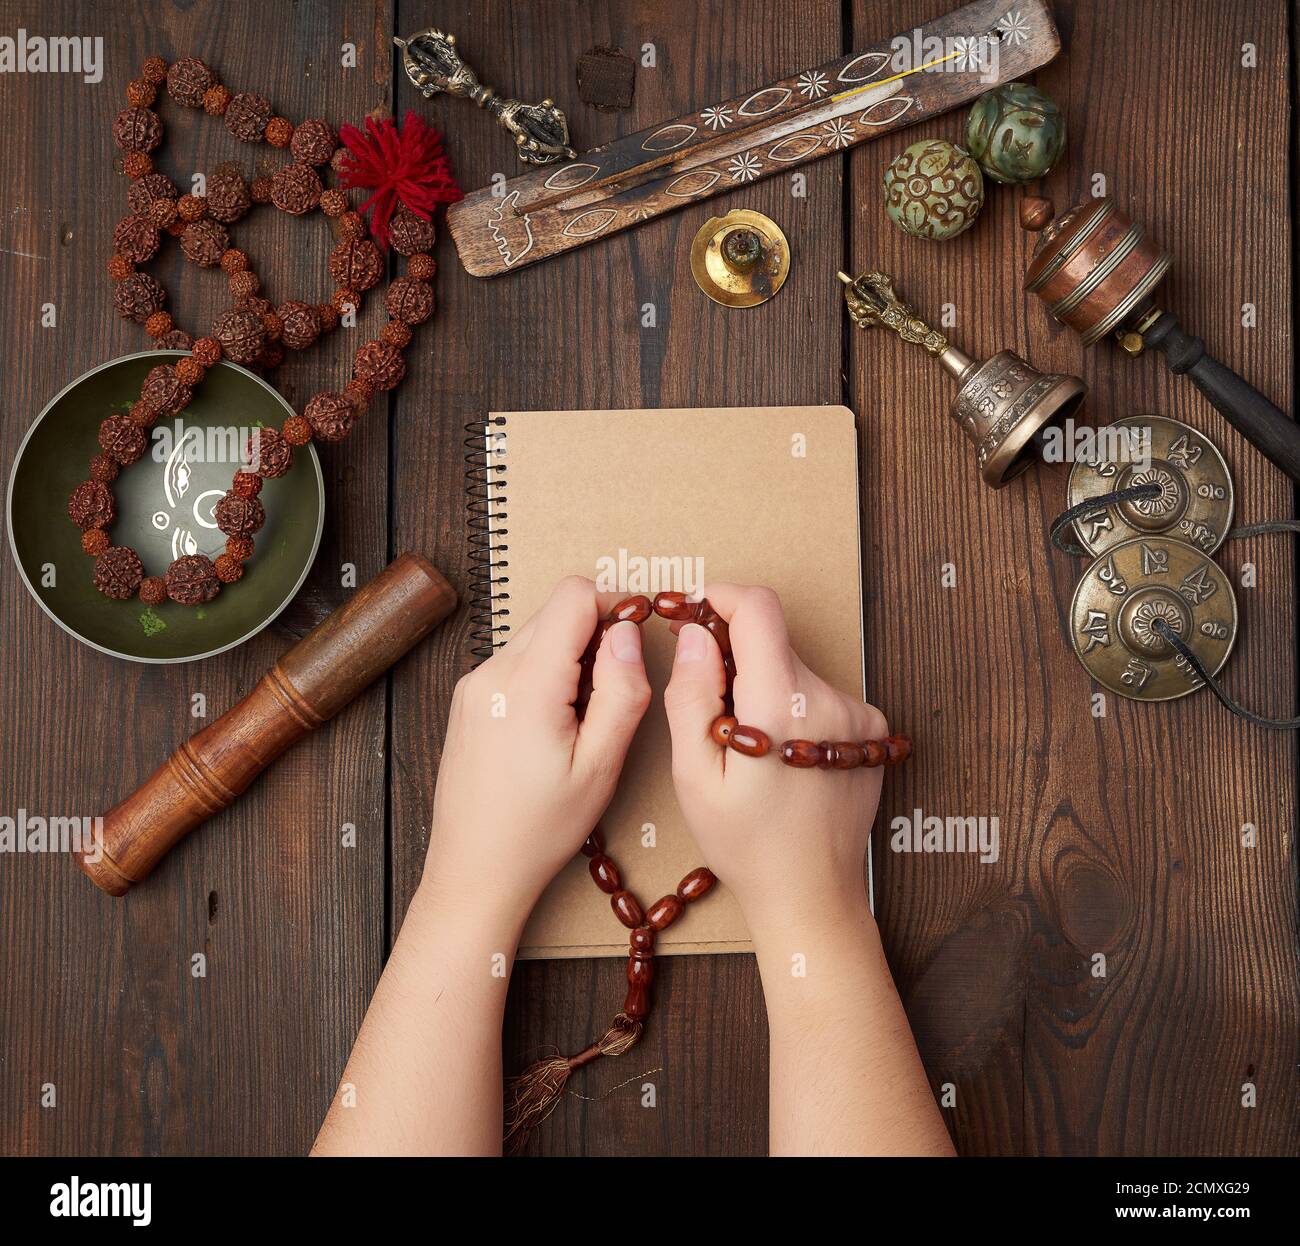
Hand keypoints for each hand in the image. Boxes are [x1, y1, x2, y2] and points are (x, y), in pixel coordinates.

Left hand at [426, 576, 651, 913]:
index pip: (572, 595)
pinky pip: (516, 661)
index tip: (639, 635)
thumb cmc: (540, 828)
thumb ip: (621, 691)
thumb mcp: (600, 766)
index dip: (615, 603)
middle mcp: (492, 672)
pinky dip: (546, 673)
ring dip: (571, 655)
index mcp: (527, 684)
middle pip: (555, 612)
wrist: (474, 869)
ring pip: (536, 635)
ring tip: (587, 715)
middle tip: (618, 688)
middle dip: (596, 633)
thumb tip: (629, 632)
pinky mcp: (468, 699)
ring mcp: (473, 684)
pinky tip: (558, 723)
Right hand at [662, 584, 887, 929]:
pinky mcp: (871, 730)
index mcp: (781, 704)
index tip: (696, 612)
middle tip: (710, 705)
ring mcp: (857, 713)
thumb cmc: (746, 844)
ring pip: (794, 669)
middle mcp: (828, 698)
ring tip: (748, 747)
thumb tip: (696, 634)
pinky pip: (819, 695)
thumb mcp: (695, 774)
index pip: (760, 608)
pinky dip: (793, 708)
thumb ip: (692, 694)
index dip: (722, 597)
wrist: (811, 894)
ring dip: (765, 687)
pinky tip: (781, 757)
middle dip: (736, 657)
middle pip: (775, 641)